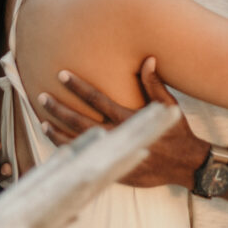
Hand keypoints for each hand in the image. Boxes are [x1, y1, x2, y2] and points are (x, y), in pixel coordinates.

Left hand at [39, 57, 208, 188]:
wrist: (185, 165)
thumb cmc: (176, 130)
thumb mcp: (168, 105)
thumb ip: (154, 83)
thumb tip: (149, 59)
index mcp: (128, 118)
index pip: (96, 99)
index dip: (78, 86)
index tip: (62, 75)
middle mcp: (117, 137)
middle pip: (80, 121)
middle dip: (59, 108)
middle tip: (42, 96)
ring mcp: (113, 155)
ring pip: (78, 142)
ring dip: (58, 132)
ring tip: (42, 122)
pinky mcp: (113, 169)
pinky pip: (87, 160)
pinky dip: (70, 152)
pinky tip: (57, 145)